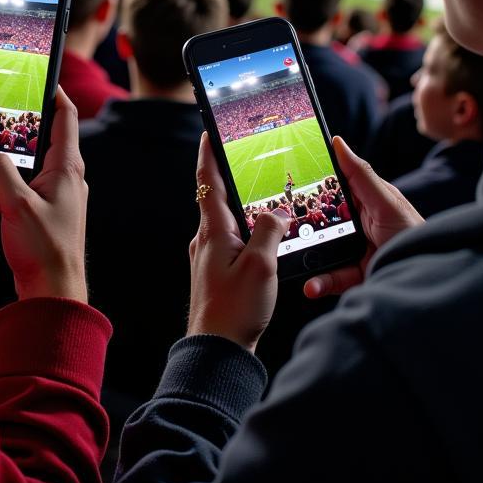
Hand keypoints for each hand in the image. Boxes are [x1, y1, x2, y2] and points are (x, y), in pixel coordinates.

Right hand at [0, 87, 88, 302]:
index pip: (65, 116)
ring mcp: (53, 195)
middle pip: (41, 139)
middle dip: (15, 129)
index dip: (54, 92)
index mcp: (67, 168)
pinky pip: (16, 192)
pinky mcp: (39, 212)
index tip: (38, 77)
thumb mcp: (16, 205)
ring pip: (24, 167)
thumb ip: (0, 172)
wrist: (50, 292)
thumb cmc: (44, 249)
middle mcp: (64, 177)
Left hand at [186, 133, 288, 353]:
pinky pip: (234, 242)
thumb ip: (270, 231)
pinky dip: (249, 233)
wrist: (216, 351)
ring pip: (229, 221)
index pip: (207, 180)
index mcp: (213, 230)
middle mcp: (206, 239)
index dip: (208, 152)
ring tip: (268, 200)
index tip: (210, 130)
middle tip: (250, 159)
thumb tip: (276, 213)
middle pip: (219, 197)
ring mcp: (209, 256)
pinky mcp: (217, 273)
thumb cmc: (234, 309)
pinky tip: (267, 241)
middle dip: (233, 178)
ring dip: (245, 209)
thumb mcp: (262, 265)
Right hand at [303, 136, 423, 298]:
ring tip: (292, 258)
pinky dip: (319, 282)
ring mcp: (354, 250)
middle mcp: (358, 223)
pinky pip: (331, 277)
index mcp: (366, 201)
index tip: (288, 178)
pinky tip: (311, 285)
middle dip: (302, 225)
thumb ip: (361, 175)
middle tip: (282, 225)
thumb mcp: (387, 203)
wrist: (429, 279)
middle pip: (322, 220)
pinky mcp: (355, 274)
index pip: (334, 186)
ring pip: (322, 249)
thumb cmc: (415, 235)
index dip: (312, 183)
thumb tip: (338, 143)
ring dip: (307, 257)